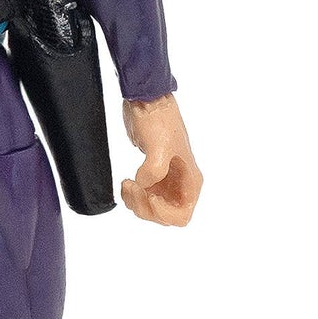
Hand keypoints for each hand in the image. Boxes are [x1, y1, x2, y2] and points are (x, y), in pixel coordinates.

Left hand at [120, 95, 202, 226]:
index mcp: (190, 180)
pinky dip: (131, 196)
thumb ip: (154, 171)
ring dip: (136, 203)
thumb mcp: (159, 146)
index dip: (163, 213)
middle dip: (145, 207)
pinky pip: (142, 198)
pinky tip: (127, 183)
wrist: (146, 101)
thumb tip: (143, 184)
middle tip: (133, 187)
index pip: (182, 216)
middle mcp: (180, 184)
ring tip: (127, 184)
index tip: (150, 195)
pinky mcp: (151, 175)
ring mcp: (165, 181)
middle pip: (164, 216)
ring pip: (151, 209)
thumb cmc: (159, 121)